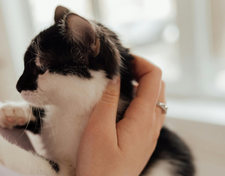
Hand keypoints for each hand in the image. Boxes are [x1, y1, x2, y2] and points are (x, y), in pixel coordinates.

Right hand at [76, 55, 164, 175]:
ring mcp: (150, 134)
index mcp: (143, 119)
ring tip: (121, 82)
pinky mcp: (143, 140)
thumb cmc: (98, 165)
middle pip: (158, 87)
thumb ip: (108, 100)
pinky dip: (140, 100)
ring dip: (142, 86)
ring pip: (155, 100)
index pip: (154, 78)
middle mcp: (152, 125)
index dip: (141, 62)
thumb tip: (115, 75)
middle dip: (142, 71)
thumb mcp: (98, 129)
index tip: (122, 59)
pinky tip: (122, 103)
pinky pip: (149, 113)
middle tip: (120, 68)